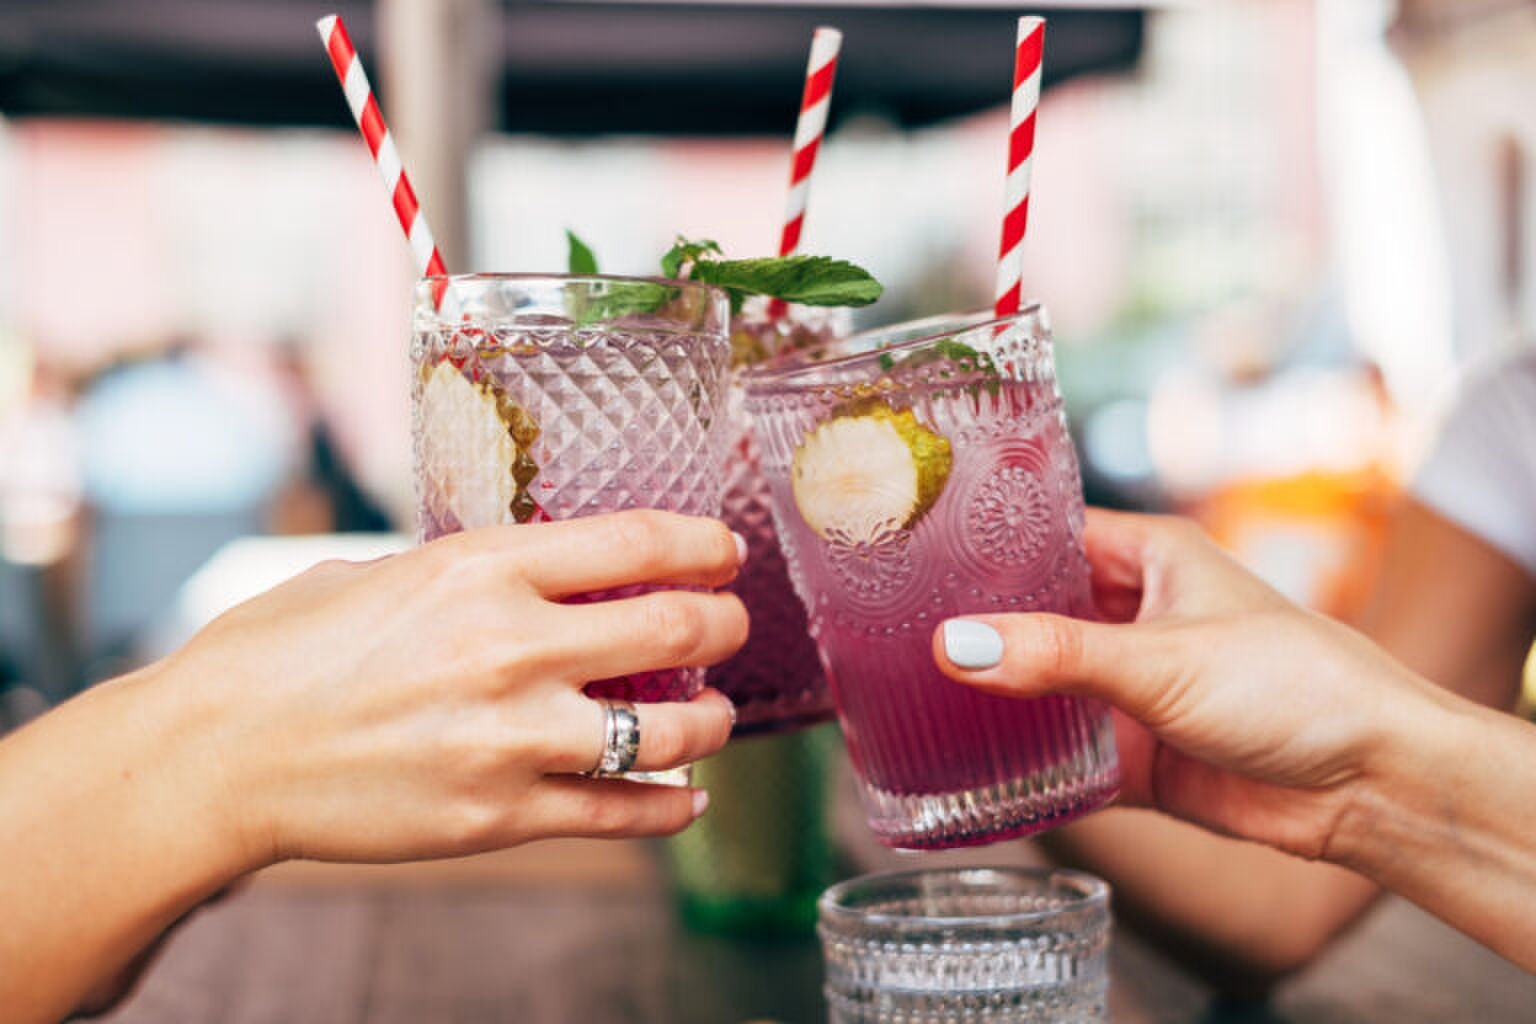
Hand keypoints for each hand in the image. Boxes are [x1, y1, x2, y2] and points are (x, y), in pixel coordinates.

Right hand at [149, 510, 746, 870]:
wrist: (216, 756)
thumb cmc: (281, 651)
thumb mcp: (380, 574)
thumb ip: (468, 572)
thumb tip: (534, 570)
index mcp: (482, 570)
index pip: (638, 544)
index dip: (704, 545)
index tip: (726, 552)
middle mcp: (513, 647)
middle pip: (677, 628)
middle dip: (725, 624)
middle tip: (731, 624)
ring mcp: (512, 738)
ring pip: (671, 732)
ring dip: (712, 722)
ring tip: (713, 717)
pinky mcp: (498, 815)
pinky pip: (620, 815)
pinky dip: (669, 807)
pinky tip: (685, 797)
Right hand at [932, 509, 1453, 862]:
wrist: (1370, 782)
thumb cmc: (1294, 684)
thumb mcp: (1161, 659)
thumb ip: (1056, 655)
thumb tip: (953, 646)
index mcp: (1151, 557)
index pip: (1047, 535)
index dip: (984, 546)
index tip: (909, 559)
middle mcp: (1137, 614)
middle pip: (1034, 613)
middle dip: (976, 629)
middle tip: (891, 637)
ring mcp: (1133, 686)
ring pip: (1043, 686)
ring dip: (997, 699)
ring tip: (910, 700)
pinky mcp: (1138, 752)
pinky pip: (1064, 755)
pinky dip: (1026, 765)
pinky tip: (970, 770)